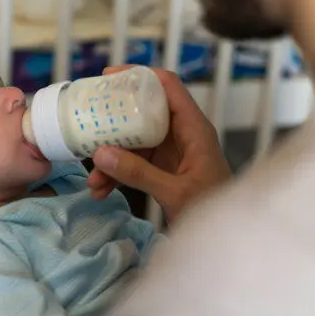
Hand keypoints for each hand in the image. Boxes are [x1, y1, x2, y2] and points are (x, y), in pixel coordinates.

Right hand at [87, 66, 231, 222]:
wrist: (227, 239)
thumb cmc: (213, 210)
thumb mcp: (174, 192)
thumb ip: (139, 173)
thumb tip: (100, 154)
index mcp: (193, 128)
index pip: (168, 86)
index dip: (140, 75)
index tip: (109, 77)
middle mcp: (181, 134)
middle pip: (143, 113)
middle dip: (113, 124)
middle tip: (87, 124)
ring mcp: (171, 152)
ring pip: (133, 143)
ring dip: (110, 159)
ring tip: (92, 180)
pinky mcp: (163, 169)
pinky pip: (133, 164)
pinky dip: (117, 175)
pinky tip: (101, 190)